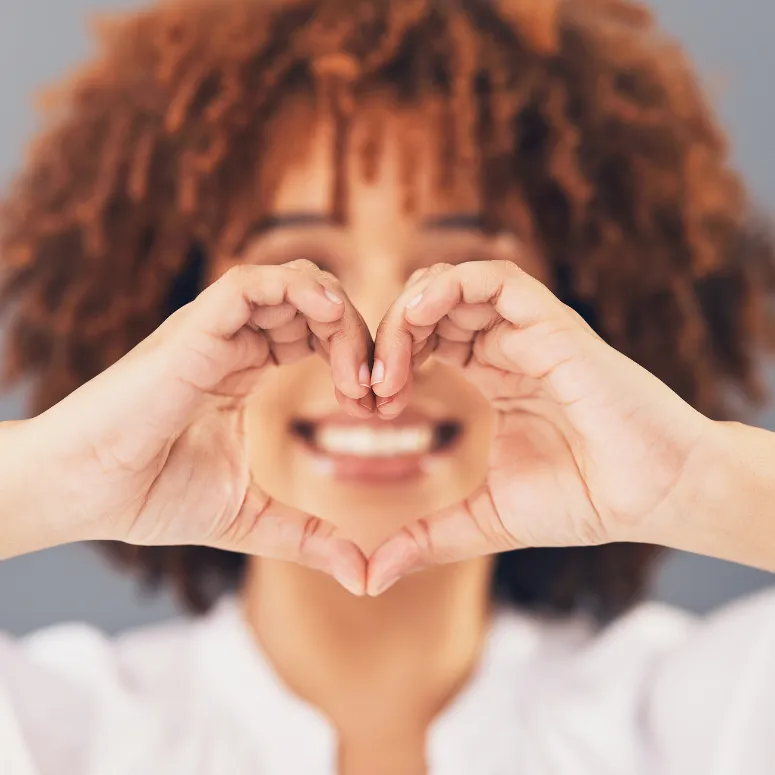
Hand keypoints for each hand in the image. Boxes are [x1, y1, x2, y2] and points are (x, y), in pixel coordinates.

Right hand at [32, 260, 371, 592]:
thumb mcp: (248, 517)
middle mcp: (233, 340)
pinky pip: (253, 282)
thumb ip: (306, 536)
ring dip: (340, 317)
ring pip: (294, 281)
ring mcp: (214, 331)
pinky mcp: (194, 330)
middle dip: (361, 337)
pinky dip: (300, 292)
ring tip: (358, 374)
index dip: (356, 357)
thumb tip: (362, 576)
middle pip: (316, 302)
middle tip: (377, 393)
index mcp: (244, 367)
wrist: (83, 495)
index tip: (377, 407)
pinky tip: (331, 324)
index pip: (316, 332)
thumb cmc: (149, 496)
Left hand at [367, 259, 713, 594]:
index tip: (370, 404)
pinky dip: (448, 286)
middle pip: (432, 309)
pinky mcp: (552, 326)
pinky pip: (494, 279)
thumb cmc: (582, 501)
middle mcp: (508, 348)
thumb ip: (427, 538)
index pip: (427, 341)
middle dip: (390, 336)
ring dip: (409, 312)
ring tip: (390, 362)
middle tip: (372, 386)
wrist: (651, 498)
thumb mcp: (484, 519)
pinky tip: (418, 316)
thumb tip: (371, 579)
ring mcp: (529, 333)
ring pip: (455, 286)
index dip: (390, 361)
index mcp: (494, 377)